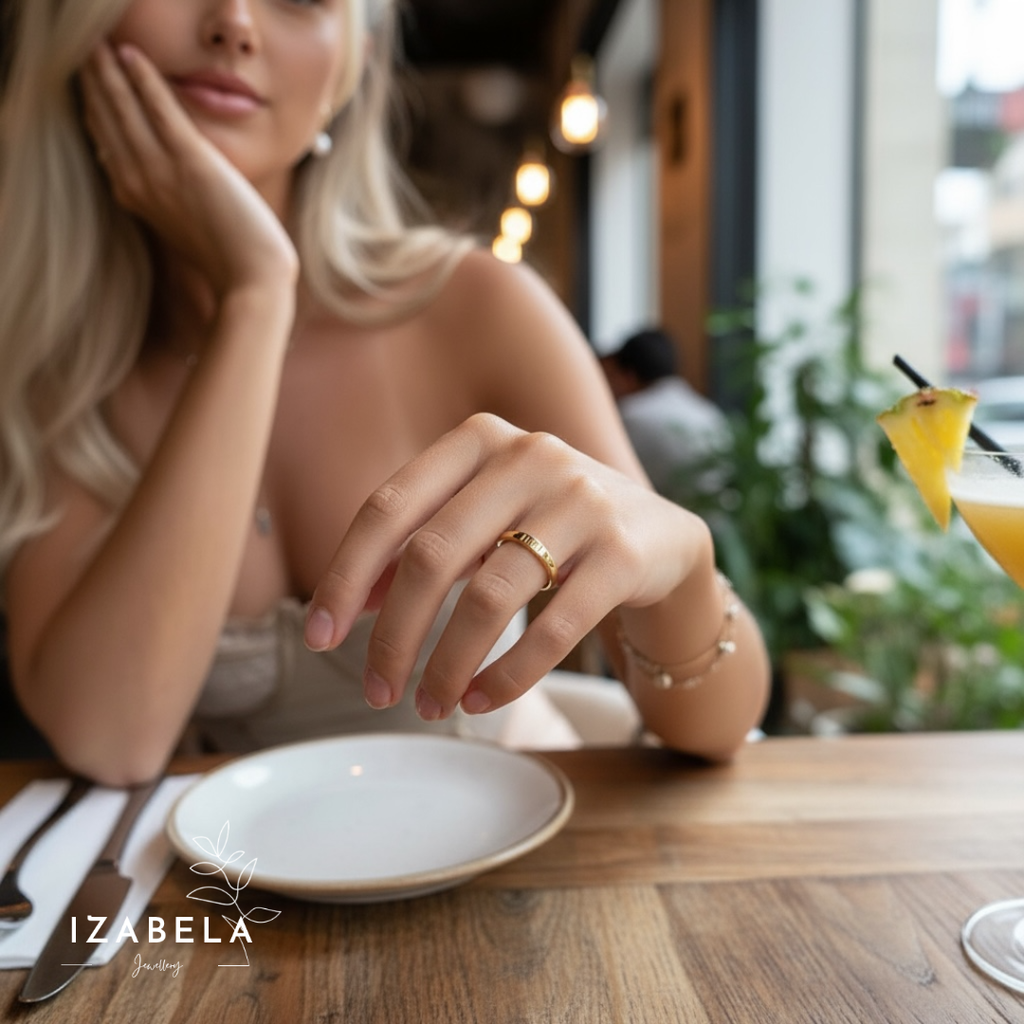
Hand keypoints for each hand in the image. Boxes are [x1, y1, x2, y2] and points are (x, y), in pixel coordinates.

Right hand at [79, 42, 297, 295]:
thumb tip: (172, 182)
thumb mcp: (188, 226)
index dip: (95, 113)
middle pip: (105, 122)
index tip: (92, 88)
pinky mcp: (190, 162)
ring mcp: (160, 172)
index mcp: (136, 198)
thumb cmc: (230, 260)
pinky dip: (143, 80)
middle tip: (89, 53)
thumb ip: (171, 201)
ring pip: (122, 109)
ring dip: (107, 71)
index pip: (106, 144)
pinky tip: (132, 56)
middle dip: (93, 84)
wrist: (250, 280)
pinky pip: (158, 109)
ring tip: (101, 45)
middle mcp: (138, 183)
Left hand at [305, 413, 705, 720]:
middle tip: (375, 691)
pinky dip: (508, 674)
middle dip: (393, 636)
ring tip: (429, 705)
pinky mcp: (624, 553)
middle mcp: (530, 456)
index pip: (389, 507)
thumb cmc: (553, 527)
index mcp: (480, 439)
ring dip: (447, 663)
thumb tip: (350, 604)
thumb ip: (421, 543)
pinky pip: (554, 627)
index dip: (346, 575)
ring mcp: (582, 500)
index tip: (321, 637)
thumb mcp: (485, 517)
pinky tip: (482, 698)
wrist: (662, 537)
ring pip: (488, 596)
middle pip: (431, 556)